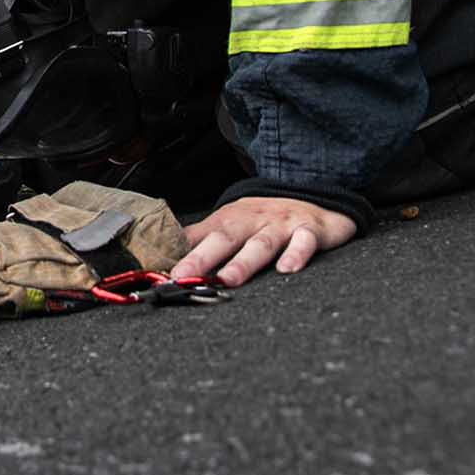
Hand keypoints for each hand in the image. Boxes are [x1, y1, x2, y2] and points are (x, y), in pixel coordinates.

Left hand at [172, 196, 356, 286]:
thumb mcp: (230, 222)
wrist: (311, 195)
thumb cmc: (264, 217)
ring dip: (244, 262)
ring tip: (229, 279)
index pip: (201, 238)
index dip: (181, 255)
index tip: (164, 274)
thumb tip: (164, 251)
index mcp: (229, 220)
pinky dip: (296, 254)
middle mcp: (252, 221)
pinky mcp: (310, 230)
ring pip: (261, 244)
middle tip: (183, 277)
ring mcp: (280, 225)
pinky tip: (287, 269)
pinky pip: (304, 242)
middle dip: (203, 258)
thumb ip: (199, 238)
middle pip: (225, 238)